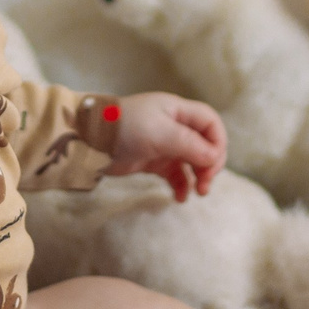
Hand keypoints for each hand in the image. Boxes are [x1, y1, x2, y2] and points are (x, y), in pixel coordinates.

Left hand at [104, 91, 226, 202]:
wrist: (90, 140)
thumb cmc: (126, 128)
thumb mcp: (161, 133)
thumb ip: (190, 144)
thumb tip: (215, 157)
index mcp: (178, 111)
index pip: (211, 122)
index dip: (218, 142)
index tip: (213, 164)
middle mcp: (175, 126)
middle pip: (205, 144)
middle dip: (209, 164)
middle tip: (205, 184)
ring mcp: (165, 144)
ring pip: (193, 161)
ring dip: (199, 176)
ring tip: (198, 193)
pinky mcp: (154, 161)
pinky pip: (176, 174)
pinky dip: (182, 185)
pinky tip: (180, 198)